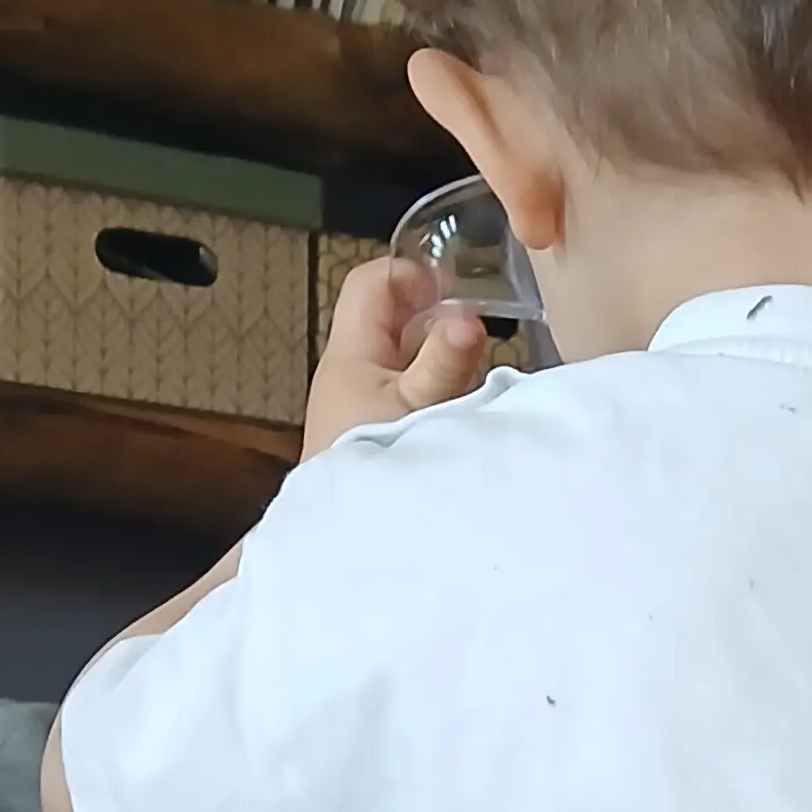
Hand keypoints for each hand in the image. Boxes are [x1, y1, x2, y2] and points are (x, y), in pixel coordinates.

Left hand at [304, 250, 489, 459]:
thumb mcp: (416, 410)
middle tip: (472, 340)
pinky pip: (407, 392)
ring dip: (438, 361)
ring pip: (405, 356)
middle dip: (436, 322)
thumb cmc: (369, 467)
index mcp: (351, 351)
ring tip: (466, 381)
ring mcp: (361, 399)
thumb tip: (469, 317)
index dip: (412, 276)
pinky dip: (433, 393)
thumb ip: (444, 362)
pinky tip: (453, 413)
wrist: (340, 535)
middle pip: (395, 318)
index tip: (453, 296)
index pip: (372, 281)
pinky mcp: (374, 428)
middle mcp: (351, 369)